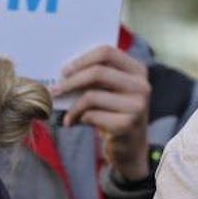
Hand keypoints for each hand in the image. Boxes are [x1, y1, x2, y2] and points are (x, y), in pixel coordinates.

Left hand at [54, 44, 151, 180]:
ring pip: (92, 96)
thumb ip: (96, 77)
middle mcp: (142, 85)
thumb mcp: (111, 90)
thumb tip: (63, 72)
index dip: (82, 60)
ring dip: (72, 106)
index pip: (106, 52)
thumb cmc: (114, 113)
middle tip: (55, 90)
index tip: (64, 71)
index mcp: (138, 70)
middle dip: (71, 81)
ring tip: (65, 114)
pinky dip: (77, 118)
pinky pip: (91, 115)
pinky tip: (73, 123)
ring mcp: (137, 105)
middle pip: (98, 72)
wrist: (130, 146)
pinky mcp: (128, 124)